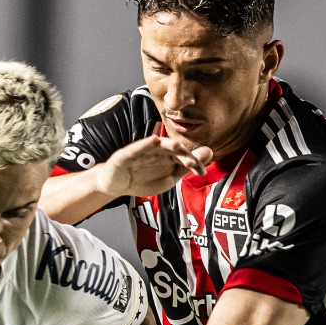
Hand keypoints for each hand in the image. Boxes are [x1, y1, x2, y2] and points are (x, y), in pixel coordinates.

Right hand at [98, 135, 213, 197]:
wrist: (116, 184)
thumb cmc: (142, 179)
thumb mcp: (168, 178)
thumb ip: (186, 167)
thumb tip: (209, 152)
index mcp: (167, 157)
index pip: (183, 158)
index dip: (193, 163)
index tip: (201, 172)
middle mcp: (156, 151)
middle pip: (172, 150)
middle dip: (182, 155)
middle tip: (192, 162)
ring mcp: (141, 152)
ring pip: (156, 147)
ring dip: (166, 144)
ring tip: (176, 145)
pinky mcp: (126, 154)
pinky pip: (136, 148)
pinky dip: (145, 144)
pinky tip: (153, 140)